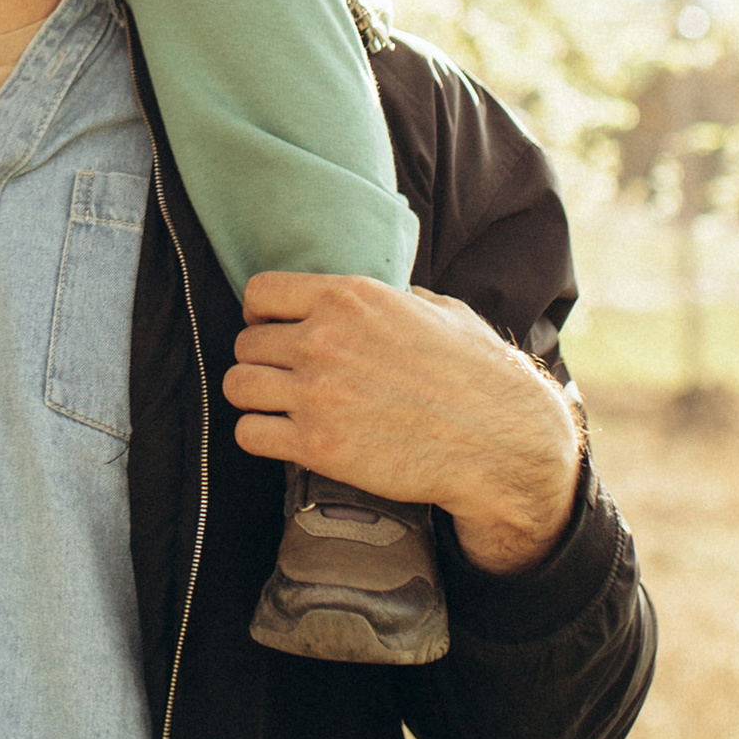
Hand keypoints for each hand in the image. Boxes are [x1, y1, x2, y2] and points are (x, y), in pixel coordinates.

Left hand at [223, 275, 580, 575]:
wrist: (500, 441)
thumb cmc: (479, 374)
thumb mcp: (443, 312)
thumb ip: (404, 298)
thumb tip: (396, 293)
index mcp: (350, 298)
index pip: (261, 292)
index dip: (262, 315)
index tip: (275, 332)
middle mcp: (324, 339)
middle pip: (245, 343)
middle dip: (261, 361)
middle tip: (285, 378)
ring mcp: (317, 393)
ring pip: (237, 386)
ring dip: (253, 397)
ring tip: (279, 407)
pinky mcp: (317, 445)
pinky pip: (249, 433)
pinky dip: (260, 435)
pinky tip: (284, 438)